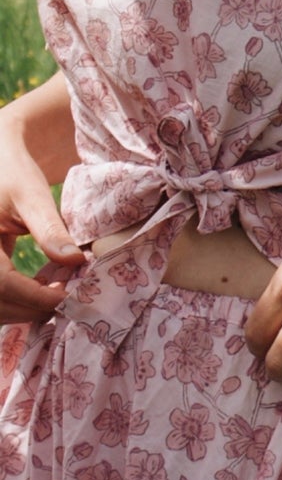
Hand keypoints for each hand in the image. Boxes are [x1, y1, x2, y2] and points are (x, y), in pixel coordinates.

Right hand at [0, 98, 83, 326]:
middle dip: (30, 308)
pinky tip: (38, 290)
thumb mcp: (32, 196)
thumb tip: (76, 262)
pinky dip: (13, 300)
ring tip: (52, 295)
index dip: (34, 298)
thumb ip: (50, 230)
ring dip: (22, 309)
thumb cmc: (11, 171)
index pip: (1, 284)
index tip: (66, 298)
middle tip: (63, 301)